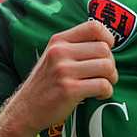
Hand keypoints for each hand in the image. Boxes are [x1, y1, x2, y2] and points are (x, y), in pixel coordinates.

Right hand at [3, 20, 117, 134]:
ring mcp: (64, 70)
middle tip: (105, 75)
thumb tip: (107, 43)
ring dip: (111, 79)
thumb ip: (74, 47)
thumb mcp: (53, 56)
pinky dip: (106, 92)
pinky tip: (97, 95)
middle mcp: (60, 52)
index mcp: (58, 41)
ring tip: (102, 85)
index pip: (93, 27)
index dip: (108, 37)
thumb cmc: (46, 83)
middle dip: (111, 64)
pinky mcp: (69, 90)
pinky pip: (103, 85)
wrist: (25, 109)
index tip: (108, 50)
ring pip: (107, 67)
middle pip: (104, 49)